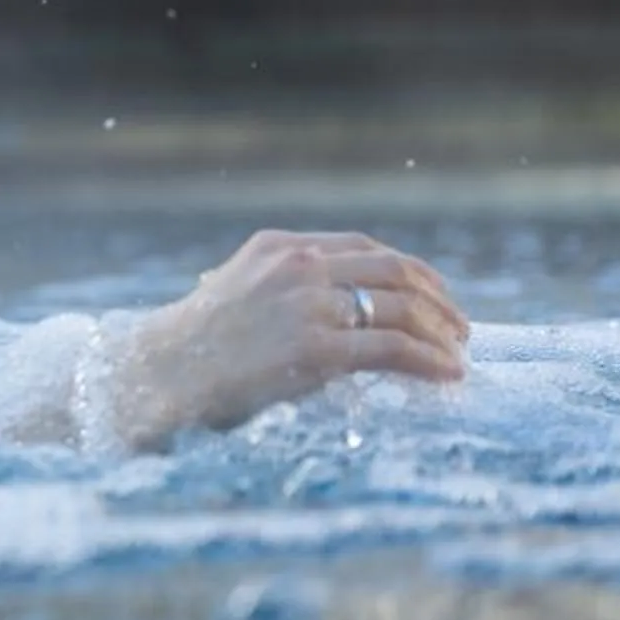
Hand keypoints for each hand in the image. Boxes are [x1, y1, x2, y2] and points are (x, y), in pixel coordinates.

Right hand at [94, 230, 468, 448]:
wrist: (160, 374)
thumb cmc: (195, 345)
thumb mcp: (237, 290)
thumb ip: (283, 287)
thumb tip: (334, 310)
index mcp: (281, 246)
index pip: (366, 246)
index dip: (412, 270)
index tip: (434, 294)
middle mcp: (300, 266)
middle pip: (395, 271)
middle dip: (438, 300)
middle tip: (459, 329)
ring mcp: (308, 306)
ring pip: (402, 308)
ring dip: (441, 333)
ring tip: (457, 355)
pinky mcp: (315, 350)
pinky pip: (392, 349)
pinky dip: (429, 361)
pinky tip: (447, 374)